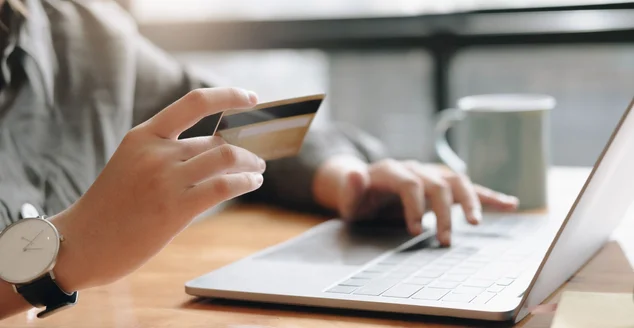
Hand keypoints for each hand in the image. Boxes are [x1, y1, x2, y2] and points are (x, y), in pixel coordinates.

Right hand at [49, 87, 265, 291]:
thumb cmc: (111, 206)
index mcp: (144, 135)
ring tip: (257, 170)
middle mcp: (156, 152)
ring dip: (251, 163)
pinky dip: (247, 181)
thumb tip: (218, 150)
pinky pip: (225, 186)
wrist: (82, 243)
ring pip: (227, 157)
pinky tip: (252, 183)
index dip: (228, 96)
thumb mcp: (132, 163)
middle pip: (217, 140)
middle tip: (258, 157)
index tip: (251, 98)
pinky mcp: (176, 208)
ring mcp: (165, 179)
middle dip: (246, 148)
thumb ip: (168, 152)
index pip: (195, 102)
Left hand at [314, 156, 518, 245]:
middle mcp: (416, 169)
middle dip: (443, 213)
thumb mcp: (348, 197)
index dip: (414, 206)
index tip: (414, 231)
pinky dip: (489, 195)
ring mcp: (431, 174)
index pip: (410, 183)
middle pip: (437, 184)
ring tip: (478, 223)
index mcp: (392, 171)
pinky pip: (469, 187)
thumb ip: (350, 188)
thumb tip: (355, 174)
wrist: (365, 185)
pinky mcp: (443, 184)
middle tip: (445, 241)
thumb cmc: (358, 197)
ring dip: (470, 201)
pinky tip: (510, 204)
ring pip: (457, 181)